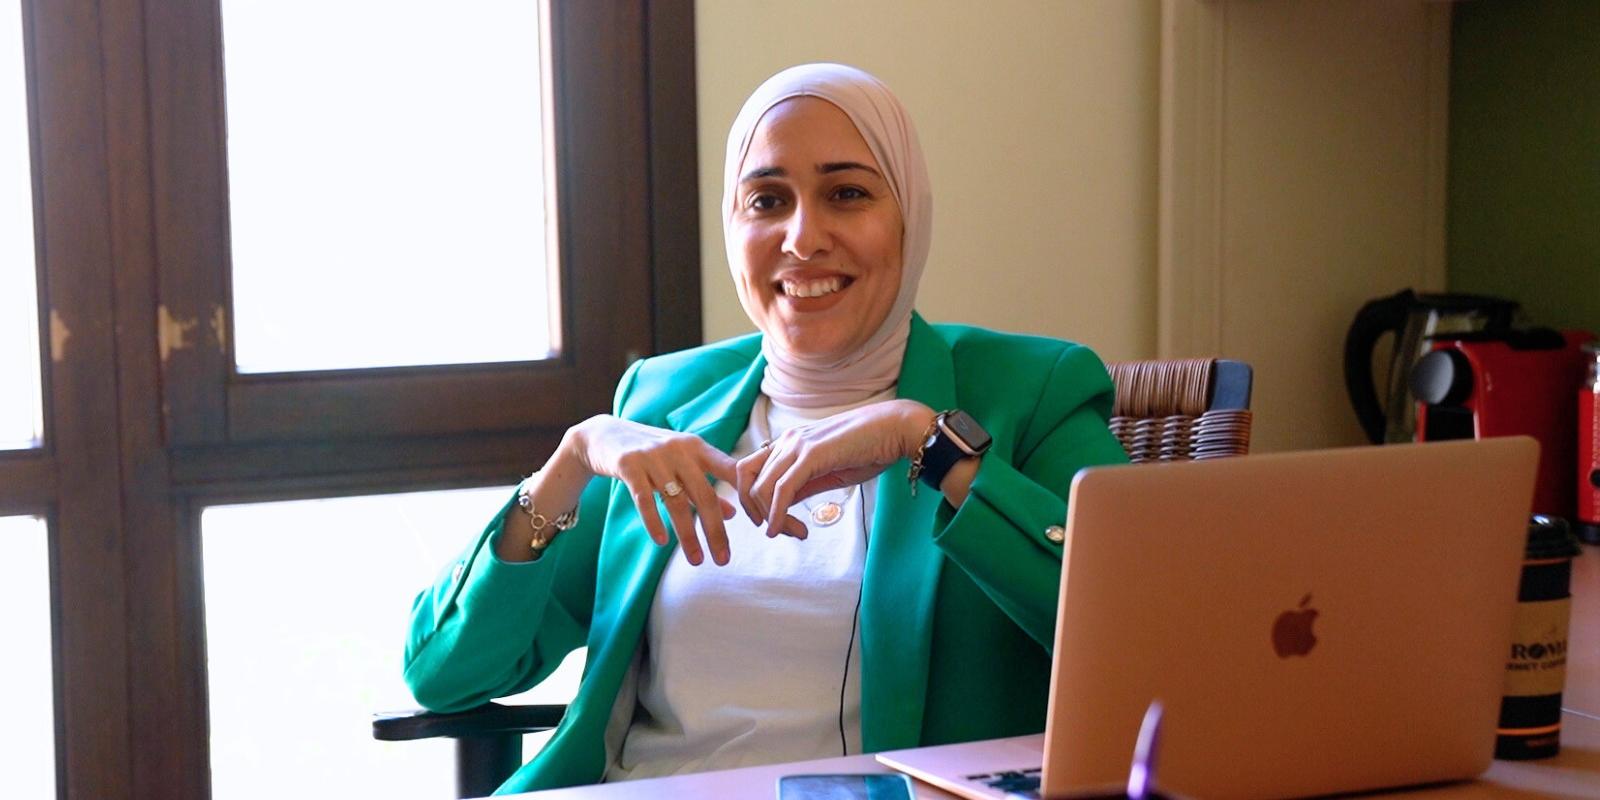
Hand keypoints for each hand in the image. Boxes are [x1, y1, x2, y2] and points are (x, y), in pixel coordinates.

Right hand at [571, 415, 737, 565]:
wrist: (604, 435)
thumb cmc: (651, 453)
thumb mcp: (681, 464)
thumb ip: (705, 486)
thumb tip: (733, 514)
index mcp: (697, 447)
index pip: (731, 470)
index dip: (748, 496)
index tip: (761, 524)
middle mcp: (679, 450)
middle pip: (705, 494)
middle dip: (716, 530)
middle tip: (724, 560)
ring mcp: (653, 457)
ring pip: (676, 502)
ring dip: (687, 535)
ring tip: (696, 561)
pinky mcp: (628, 465)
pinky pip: (644, 499)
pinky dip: (654, 522)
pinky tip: (662, 542)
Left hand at [735, 399, 934, 538]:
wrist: (895, 429)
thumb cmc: (869, 449)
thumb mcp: (828, 473)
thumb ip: (802, 486)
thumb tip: (781, 506)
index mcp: (789, 442)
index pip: (750, 471)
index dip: (752, 501)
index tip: (773, 522)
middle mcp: (787, 440)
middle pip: (746, 479)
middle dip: (755, 511)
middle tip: (777, 531)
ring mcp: (797, 445)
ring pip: (761, 487)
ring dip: (769, 517)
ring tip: (792, 533)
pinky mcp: (811, 455)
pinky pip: (782, 490)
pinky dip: (776, 514)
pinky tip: (780, 529)